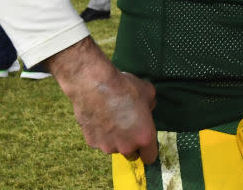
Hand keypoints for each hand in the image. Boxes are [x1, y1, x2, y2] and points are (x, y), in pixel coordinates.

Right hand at [47, 37, 157, 163]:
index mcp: (144, 137)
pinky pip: (100, 141)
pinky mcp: (92, 142)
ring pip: (114, 147)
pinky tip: (100, 117)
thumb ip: (150, 106)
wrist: (95, 85)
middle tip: (128, 126)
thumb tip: (146, 109)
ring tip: (112, 117)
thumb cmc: (124, 88)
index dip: (148, 149)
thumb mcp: (148, 92)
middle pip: (132, 154)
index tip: (145, 141)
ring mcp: (107, 146)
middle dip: (131, 144)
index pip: (150, 157)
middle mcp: (126, 147)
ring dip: (115, 138)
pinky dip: (101, 134)